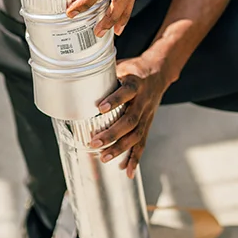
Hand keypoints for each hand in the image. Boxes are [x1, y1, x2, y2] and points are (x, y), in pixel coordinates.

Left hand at [89, 54, 170, 177]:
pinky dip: (135, 158)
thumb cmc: (134, 69)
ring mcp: (147, 114)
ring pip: (136, 134)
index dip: (115, 100)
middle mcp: (143, 100)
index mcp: (136, 83)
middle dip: (113, 133)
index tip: (100, 108)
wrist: (158, 71)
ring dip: (120, 148)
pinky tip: (127, 171)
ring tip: (104, 158)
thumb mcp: (121, 66)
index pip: (126, 91)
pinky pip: (142, 142)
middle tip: (95, 143)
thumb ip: (105, 75)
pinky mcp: (148, 123)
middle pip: (130, 119)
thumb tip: (78, 80)